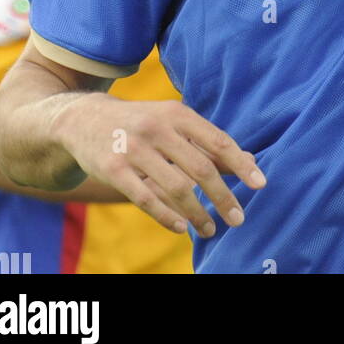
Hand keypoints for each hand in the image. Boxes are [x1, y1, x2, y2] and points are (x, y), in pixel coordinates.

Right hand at [53, 93, 265, 237]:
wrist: (83, 119)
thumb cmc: (140, 123)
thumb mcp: (172, 123)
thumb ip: (206, 142)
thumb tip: (249, 161)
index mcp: (177, 114)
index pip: (217, 140)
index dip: (240, 164)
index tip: (260, 185)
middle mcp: (158, 129)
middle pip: (201, 168)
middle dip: (223, 196)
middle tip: (239, 218)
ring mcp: (134, 149)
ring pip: (176, 188)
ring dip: (199, 213)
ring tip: (211, 229)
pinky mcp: (114, 170)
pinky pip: (147, 199)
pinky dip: (168, 217)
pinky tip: (182, 228)